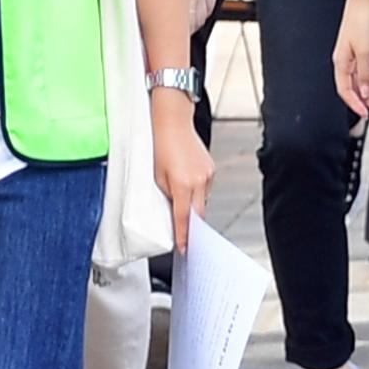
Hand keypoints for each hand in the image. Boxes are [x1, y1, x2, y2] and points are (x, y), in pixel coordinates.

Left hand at [151, 93, 213, 248]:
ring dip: (193, 207)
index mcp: (183, 185)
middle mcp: (199, 181)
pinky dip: (197, 193)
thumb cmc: (161, 145)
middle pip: (198, 214)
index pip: (183, 218)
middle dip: (192, 226)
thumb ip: (167, 195)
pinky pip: (205, 189)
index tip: (184, 247)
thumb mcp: (157, 176)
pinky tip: (188, 188)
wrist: (173, 121)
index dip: (183, 236)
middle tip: (186, 236)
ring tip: (183, 206)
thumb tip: (172, 208)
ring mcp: (208, 175)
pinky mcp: (211, 169)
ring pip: (203, 201)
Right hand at [332, 0, 368, 117]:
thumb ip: (365, 74)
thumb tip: (365, 94)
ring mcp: (351, 54)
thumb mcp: (366, 52)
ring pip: (360, 79)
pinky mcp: (359, 47)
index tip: (367, 114)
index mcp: (341, 62)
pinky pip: (364, 69)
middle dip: (366, 100)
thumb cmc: (361, 20)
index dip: (356, 104)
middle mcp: (343, 60)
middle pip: (353, 87)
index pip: (345, 91)